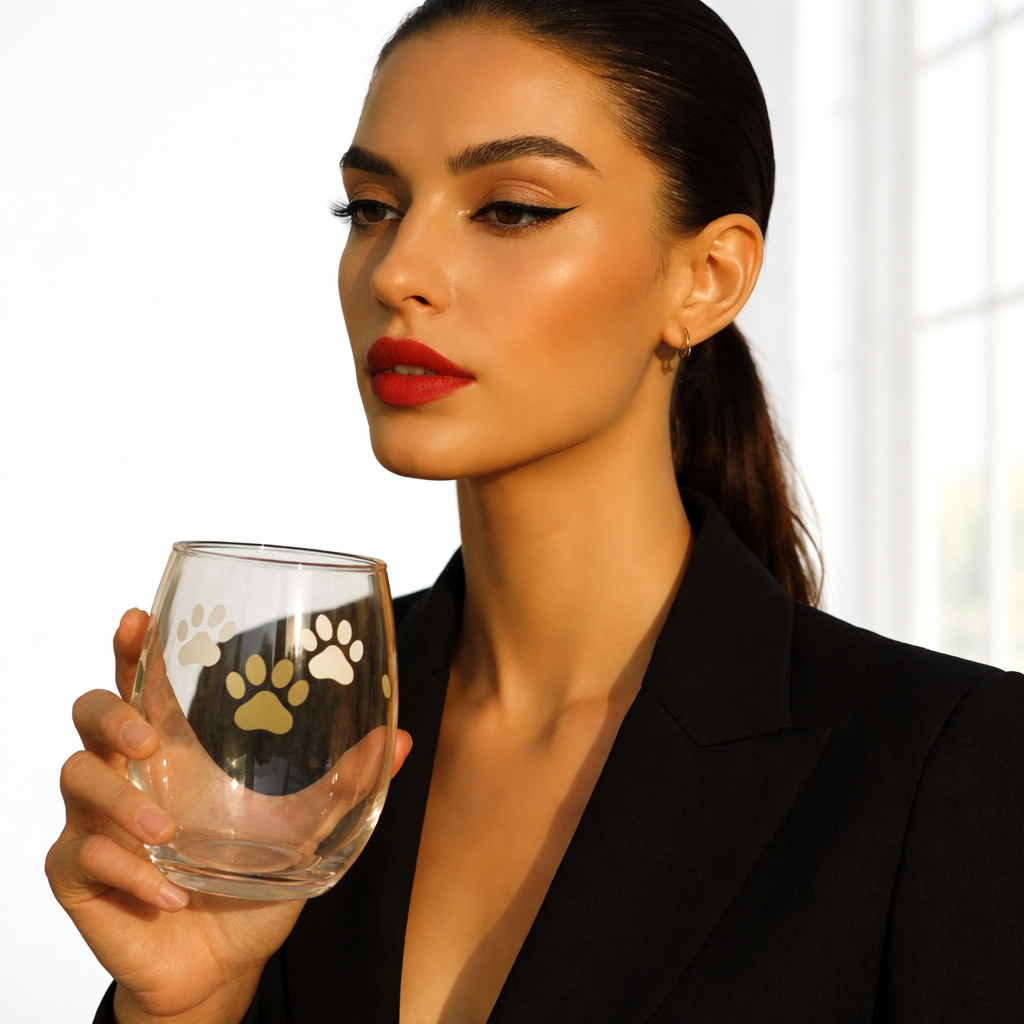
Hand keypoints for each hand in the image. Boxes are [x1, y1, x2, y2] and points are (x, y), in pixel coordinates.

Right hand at [46, 609, 411, 1023]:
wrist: (222, 963)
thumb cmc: (254, 883)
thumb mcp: (308, 829)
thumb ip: (347, 782)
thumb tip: (400, 737)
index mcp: (179, 750)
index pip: (143, 683)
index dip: (133, 647)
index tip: (138, 617)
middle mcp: (132, 774)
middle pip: (90, 712)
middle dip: (111, 712)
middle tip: (148, 735)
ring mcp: (98, 823)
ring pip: (77, 779)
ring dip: (119, 799)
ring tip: (165, 828)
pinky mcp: (80, 876)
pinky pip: (80, 857)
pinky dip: (125, 871)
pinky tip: (169, 892)